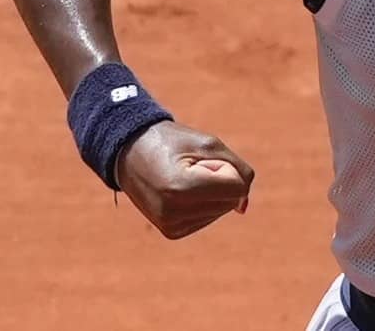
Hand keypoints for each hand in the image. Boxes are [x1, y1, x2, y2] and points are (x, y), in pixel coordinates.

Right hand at [115, 120, 254, 239]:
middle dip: (220, 180)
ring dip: (211, 191)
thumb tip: (242, 209)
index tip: (198, 159)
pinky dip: (203, 201)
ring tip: (182, 178)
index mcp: (181, 188)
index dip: (225, 167)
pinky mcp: (172, 231)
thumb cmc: (174, 142)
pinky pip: (208, 217)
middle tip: (189, 167)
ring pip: (222, 210)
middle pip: (231, 201)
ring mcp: (171, 225)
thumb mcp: (210, 144)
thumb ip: (239, 171)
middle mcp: (173, 212)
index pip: (237, 188)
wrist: (131, 153)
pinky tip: (180, 192)